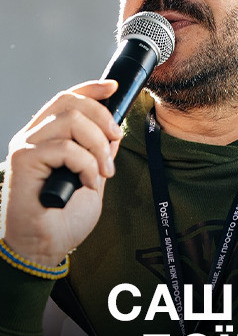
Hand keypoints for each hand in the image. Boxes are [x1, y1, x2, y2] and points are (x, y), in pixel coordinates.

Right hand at [1, 80, 122, 265]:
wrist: (44, 248)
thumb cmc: (63, 218)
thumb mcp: (92, 177)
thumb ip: (99, 153)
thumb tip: (112, 130)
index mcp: (46, 136)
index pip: (66, 98)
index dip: (91, 88)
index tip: (114, 87)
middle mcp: (33, 136)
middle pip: (70, 102)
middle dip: (102, 116)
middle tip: (115, 139)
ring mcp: (26, 145)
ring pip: (71, 120)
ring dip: (97, 145)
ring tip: (103, 171)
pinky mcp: (24, 159)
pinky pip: (66, 147)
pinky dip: (86, 164)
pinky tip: (87, 182)